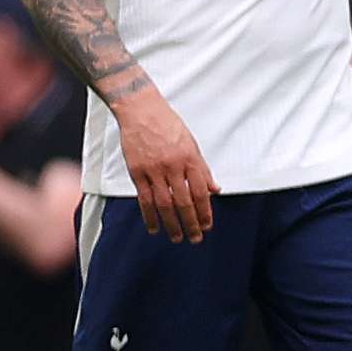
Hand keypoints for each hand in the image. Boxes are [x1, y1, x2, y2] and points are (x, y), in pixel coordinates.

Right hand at [115, 91, 218, 242]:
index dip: (205, 212)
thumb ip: (202, 170)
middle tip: (195, 238)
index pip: (201, 192)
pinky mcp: (137, 172)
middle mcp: (173, 166)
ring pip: (164, 204)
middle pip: (184, 202)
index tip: (208, 225)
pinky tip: (154, 228)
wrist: (142, 112)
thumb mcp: (193, 145)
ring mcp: (153, 170)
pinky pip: (144, 199)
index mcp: (190, 159)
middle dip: (191, 223)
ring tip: (177, 238)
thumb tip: (215, 190)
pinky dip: (150, 216)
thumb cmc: (169, 126)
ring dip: (171, 224)